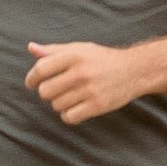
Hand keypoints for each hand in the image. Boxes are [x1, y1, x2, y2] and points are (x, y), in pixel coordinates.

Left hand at [26, 38, 144, 125]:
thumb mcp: (79, 49)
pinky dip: (69, 115)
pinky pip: (69, 117)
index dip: (31, 78)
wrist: (135, 70)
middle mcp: (81, 72)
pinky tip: (76, 107)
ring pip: (56, 105)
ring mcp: (90, 90)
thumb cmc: (101, 59)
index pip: (40, 69)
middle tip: (56, 89)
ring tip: (71, 96)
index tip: (32, 83)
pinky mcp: (97, 106)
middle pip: (45, 91)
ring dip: (60, 103)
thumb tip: (31, 48)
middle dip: (47, 92)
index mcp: (74, 55)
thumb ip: (53, 51)